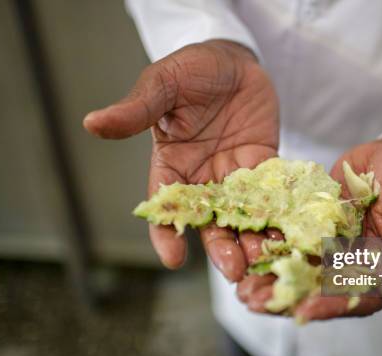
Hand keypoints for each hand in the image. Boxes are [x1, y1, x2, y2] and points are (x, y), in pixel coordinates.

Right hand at [84, 40, 278, 278]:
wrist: (233, 59)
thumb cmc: (191, 69)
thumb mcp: (162, 86)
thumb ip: (135, 110)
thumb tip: (91, 123)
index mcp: (172, 166)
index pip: (166, 207)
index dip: (167, 234)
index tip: (172, 259)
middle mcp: (203, 179)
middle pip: (210, 223)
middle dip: (221, 248)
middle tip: (234, 270)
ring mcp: (235, 176)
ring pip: (243, 218)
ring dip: (253, 241)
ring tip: (265, 262)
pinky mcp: (264, 167)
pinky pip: (272, 196)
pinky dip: (280, 215)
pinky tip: (290, 234)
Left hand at [237, 133, 381, 319]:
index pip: (361, 296)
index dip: (332, 306)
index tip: (302, 310)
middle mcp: (360, 264)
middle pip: (324, 290)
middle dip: (289, 298)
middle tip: (255, 303)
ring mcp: (339, 248)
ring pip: (304, 270)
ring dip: (274, 280)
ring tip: (244, 289)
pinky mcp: (320, 228)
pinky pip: (295, 242)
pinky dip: (273, 250)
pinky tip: (248, 255)